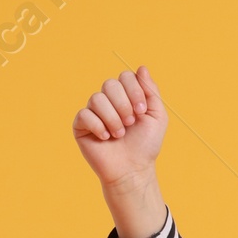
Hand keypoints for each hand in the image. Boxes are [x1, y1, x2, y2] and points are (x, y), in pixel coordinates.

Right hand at [72, 65, 167, 187]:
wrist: (133, 170)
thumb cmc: (145, 145)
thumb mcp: (156, 116)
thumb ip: (151, 91)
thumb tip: (141, 68)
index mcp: (126, 96)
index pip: (125, 76)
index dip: (134, 91)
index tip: (141, 111)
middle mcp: (108, 101)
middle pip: (110, 84)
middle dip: (124, 105)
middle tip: (131, 123)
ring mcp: (93, 112)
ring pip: (97, 99)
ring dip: (113, 119)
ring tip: (119, 134)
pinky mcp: (81, 125)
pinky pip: (85, 114)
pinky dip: (98, 126)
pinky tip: (106, 138)